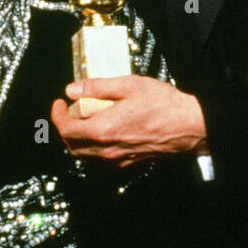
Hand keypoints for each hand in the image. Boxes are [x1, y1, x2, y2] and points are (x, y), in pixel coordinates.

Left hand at [49, 75, 207, 167]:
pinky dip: (95, 146)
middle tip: (70, 111)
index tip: (59, 103)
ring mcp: (119, 159)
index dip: (57, 116)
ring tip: (87, 118)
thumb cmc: (164, 104)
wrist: (191, 127)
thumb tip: (72, 90)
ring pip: (86, 155)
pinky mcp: (130, 162)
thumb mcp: (129, 85)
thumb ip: (97, 87)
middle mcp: (108, 149)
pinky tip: (106, 129)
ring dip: (79, 138)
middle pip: (72, 146)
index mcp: (103, 129)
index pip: (66, 129)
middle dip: (65, 128)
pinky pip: (102, 158)